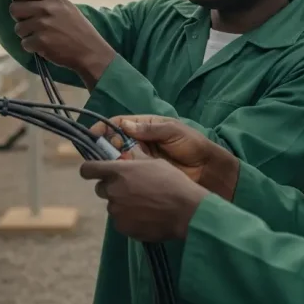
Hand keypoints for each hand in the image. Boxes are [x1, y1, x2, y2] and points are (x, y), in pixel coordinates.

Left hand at [0, 0, 114, 87]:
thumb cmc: (77, 29)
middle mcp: (46, 9)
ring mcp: (42, 25)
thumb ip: (45, 2)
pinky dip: (32, 47)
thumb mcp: (65, 8)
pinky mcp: (40, 41)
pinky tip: (45, 46)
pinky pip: (24, 43)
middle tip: (30, 23)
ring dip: (26, 34)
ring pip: (18, 28)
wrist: (89, 51)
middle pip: (14, 9)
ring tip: (42, 37)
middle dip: (19, 17)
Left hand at [79, 157, 208, 241]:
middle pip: (101, 189)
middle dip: (112, 188)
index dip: (89, 170)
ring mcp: (116, 211)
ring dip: (122, 204)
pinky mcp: (122, 227)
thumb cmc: (172, 182)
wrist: (185, 211)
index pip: (88, 169)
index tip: (92, 172)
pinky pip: (120, 221)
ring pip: (113, 205)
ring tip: (144, 205)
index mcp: (118, 171)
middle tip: (131, 189)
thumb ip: (134, 161)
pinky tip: (146, 216)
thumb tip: (124, 156)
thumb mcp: (154, 163)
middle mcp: (113, 191)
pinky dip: (129, 218)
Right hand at [93, 116, 239, 199]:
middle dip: (104, 147)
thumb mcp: (174, 132)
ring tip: (107, 166)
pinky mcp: (143, 178)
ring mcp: (141, 161)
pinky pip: (127, 176)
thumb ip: (151, 129)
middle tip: (101, 153)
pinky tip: (115, 179)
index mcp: (146, 128)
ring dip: (110, 163)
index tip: (93, 133)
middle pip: (114, 143)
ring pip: (117, 160)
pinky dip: (120, 177)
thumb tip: (125, 125)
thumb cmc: (194, 146)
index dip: (105, 128)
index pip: (120, 124)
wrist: (209, 171)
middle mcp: (140, 144)